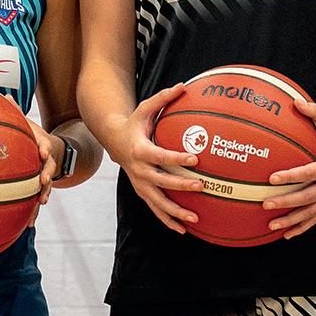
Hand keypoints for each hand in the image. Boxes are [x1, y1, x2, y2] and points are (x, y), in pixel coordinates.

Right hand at [116, 88, 204, 234]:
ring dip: (176, 212)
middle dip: (181, 185)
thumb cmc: (134, 123)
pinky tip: (183, 229)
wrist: (114, 141)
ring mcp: (140, 184)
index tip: (195, 159)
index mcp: (140, 150)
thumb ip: (163, 98)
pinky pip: (155, 209)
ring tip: (194, 219)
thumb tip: (183, 86)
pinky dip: (168, 220)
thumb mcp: (145, 108)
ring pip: (158, 202)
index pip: (161, 156)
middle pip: (161, 181)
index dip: (177, 157)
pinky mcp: (142, 192)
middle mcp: (139, 171)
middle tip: (201, 186)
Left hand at [266, 113, 315, 237]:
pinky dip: (302, 227)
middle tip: (265, 203)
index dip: (291, 176)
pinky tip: (286, 234)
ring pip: (311, 212)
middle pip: (308, 197)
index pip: (310, 173)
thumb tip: (296, 101)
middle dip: (286, 202)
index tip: (272, 178)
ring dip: (291, 220)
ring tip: (271, 224)